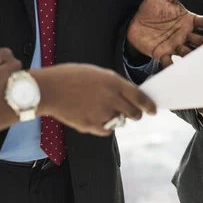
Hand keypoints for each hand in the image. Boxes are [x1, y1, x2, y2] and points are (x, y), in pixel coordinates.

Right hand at [35, 64, 156, 136]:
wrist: (49, 89)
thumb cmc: (71, 77)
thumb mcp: (97, 73)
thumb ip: (114, 84)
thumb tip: (127, 94)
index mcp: (113, 82)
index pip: (140, 97)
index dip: (149, 105)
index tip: (153, 110)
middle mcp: (111, 98)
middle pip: (133, 112)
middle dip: (135, 114)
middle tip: (134, 114)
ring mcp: (101, 113)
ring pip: (120, 122)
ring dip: (118, 118)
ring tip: (106, 111)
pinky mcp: (91, 125)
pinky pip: (107, 130)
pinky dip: (105, 126)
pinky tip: (96, 118)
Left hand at [127, 0, 202, 66]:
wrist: (134, 23)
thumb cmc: (153, 9)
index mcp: (188, 20)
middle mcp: (185, 34)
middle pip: (200, 41)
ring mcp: (175, 45)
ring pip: (188, 54)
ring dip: (194, 58)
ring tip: (202, 63)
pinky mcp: (163, 54)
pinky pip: (169, 63)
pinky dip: (173, 68)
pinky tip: (177, 73)